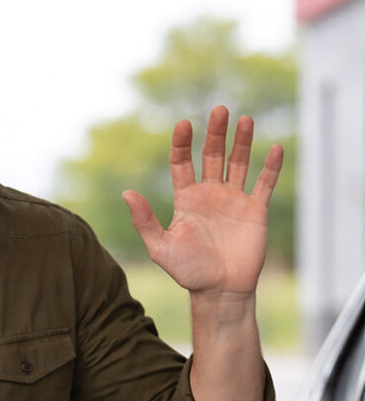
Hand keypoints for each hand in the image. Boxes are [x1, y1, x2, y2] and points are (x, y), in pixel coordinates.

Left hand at [122, 106, 282, 297]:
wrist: (220, 291)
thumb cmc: (187, 271)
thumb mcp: (160, 247)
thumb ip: (144, 220)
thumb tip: (126, 193)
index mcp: (186, 199)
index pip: (182, 163)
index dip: (182, 143)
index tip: (183, 125)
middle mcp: (209, 194)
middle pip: (212, 155)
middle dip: (215, 133)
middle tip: (218, 110)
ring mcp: (233, 200)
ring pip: (238, 163)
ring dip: (241, 142)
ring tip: (244, 119)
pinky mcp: (255, 210)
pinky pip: (264, 183)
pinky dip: (271, 166)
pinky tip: (275, 148)